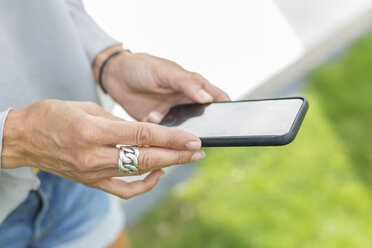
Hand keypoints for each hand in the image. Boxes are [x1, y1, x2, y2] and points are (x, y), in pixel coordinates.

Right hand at [1, 100, 204, 198]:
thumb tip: (147, 131)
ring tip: (186, 159)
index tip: (193, 139)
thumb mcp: (88, 107)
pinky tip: (157, 174)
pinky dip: (144, 184)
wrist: (24, 138)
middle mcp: (94, 154)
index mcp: (93, 130)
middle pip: (146, 157)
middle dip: (177, 155)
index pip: (143, 135)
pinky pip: (124, 189)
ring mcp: (92, 172)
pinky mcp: (91, 182)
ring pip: (138, 173)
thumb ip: (120, 122)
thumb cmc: (53, 115)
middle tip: (199, 151)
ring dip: (165, 166)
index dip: (172, 138)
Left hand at [93, 45, 229, 121]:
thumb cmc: (143, 67)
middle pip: (204, 120)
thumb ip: (187, 83)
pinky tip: (151, 116)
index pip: (218, 99)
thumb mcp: (166, 71)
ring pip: (184, 131)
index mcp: (194, 87)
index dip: (227, 110)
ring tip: (166, 121)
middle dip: (203, 128)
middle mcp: (186, 103)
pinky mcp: (158, 126)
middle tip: (196, 133)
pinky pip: (163, 135)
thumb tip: (208, 98)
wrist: (115, 76)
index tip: (230, 122)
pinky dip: (159, 131)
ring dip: (178, 132)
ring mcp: (173, 115)